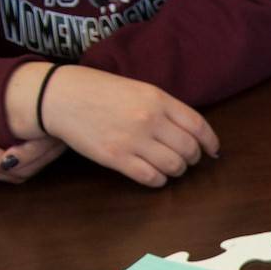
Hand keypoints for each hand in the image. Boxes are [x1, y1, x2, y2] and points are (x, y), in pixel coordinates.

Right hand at [30, 65, 218, 186]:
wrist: (58, 96)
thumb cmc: (99, 91)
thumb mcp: (137, 89)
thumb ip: (165, 108)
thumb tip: (195, 134)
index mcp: (157, 98)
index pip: (199, 126)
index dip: (211, 142)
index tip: (212, 151)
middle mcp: (149, 119)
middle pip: (190, 150)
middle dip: (192, 158)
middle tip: (184, 158)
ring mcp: (133, 140)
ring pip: (175, 167)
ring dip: (176, 170)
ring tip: (168, 165)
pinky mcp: (117, 158)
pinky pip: (152, 178)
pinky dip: (159, 180)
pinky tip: (153, 173)